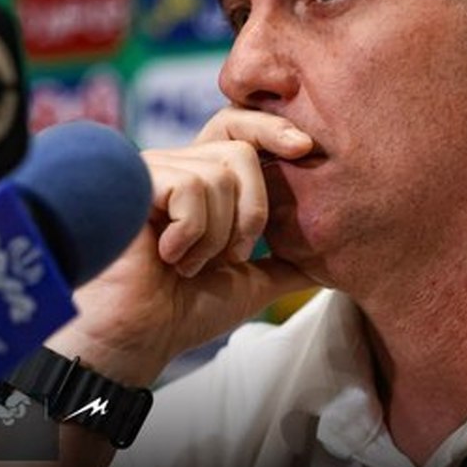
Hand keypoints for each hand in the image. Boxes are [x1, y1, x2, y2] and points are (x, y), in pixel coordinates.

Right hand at [43, 109, 318, 385]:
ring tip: (186, 265)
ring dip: (216, 237)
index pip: (240, 129)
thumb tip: (333, 258)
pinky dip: (191, 235)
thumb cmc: (181, 312)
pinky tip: (165, 257)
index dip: (272, 128)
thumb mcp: (248, 283)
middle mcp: (176, 166)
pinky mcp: (134, 182)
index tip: (306, 148)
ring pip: (220, 175)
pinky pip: (191, 188)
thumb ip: (286, 263)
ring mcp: (153, 171)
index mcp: (202, 182)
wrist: (137, 338)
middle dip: (251, 209)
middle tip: (232, 256)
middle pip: (240, 149)